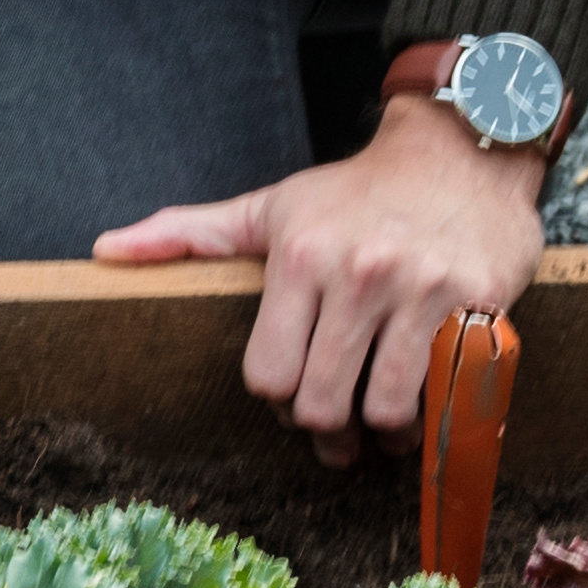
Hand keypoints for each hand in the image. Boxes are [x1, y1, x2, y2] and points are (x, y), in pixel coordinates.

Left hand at [95, 92, 546, 458]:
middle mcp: (360, 274)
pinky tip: (428, 408)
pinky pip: (452, 392)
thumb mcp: (271, 206)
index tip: (291, 396)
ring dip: (383, 434)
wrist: (461, 152)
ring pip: (388, 409)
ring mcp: (424, 291)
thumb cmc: (356, 192)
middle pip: (323, 402)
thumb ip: (189, 234)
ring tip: (383, 426)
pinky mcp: (482, 304)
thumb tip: (104, 251)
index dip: (277, 400)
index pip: (268, 375)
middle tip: (336, 431)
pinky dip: (437, 416)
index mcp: (301, 257)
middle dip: (326, 430)